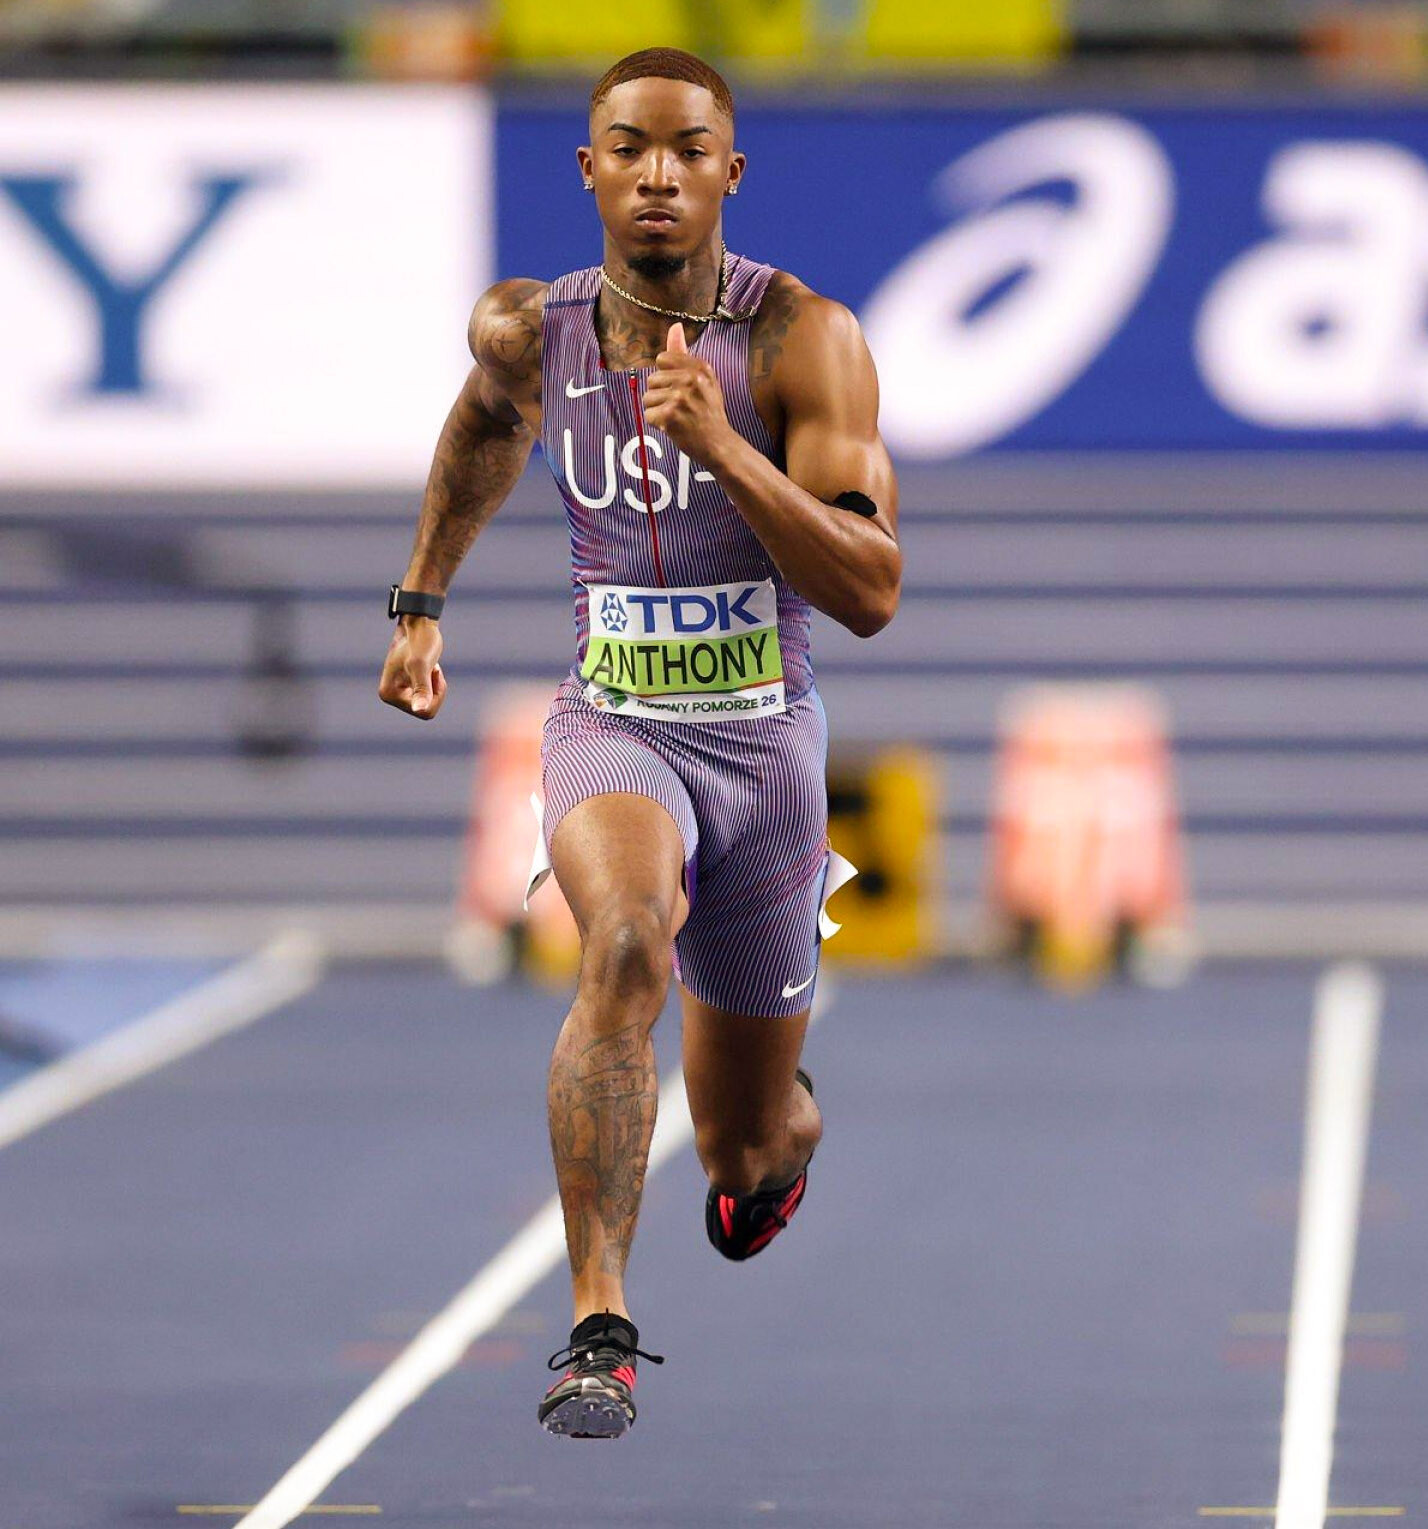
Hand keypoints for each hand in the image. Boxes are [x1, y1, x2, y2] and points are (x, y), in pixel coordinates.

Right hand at [378, 616, 446, 718]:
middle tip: (433, 668)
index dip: (435, 694)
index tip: (432, 671)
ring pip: (428, 704)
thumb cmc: (420, 641)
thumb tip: (420, 710)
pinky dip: (435, 683)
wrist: (419, 623)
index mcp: (388, 694)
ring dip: (436, 686)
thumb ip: (421, 688)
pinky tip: (430, 667)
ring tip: (431, 666)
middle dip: (435, 690)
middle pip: (425, 710)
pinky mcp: (407, 686)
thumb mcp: (421, 666)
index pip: (422, 712)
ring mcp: (399, 691)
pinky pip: (428, 696)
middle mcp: (390, 695)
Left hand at [641, 322, 734, 462]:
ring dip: (658, 411)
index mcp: (699, 367)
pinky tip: (674, 427)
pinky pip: (649, 415)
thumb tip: (674, 327)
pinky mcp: (670, 415)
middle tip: (680, 407)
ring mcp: (680, 397)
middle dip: (660, 395)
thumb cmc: (709, 411)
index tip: (680, 389)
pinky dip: (658, 424)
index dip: (666, 377)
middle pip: (652, 379)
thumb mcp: (704, 379)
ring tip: (677, 417)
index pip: (662, 360)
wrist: (720, 444)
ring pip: (648, 398)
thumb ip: (684, 355)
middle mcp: (691, 379)